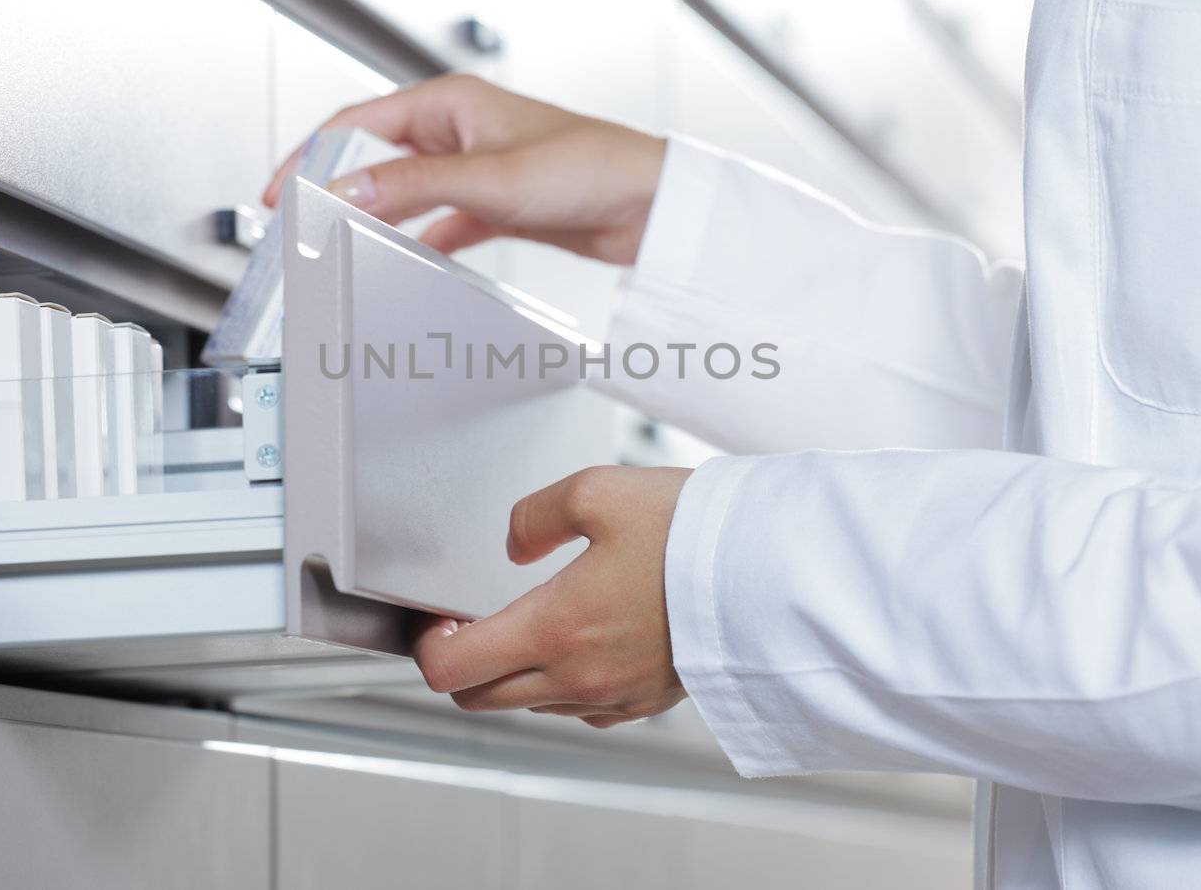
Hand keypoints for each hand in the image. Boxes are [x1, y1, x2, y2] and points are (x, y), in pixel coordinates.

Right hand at [264, 74, 665, 265]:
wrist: (653, 206)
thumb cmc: (591, 167)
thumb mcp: (489, 178)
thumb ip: (412, 186)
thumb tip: (344, 194)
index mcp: (450, 101)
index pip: (354, 124)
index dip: (309, 158)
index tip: (280, 195)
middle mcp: (460, 129)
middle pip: (374, 157)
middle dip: (335, 190)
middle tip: (302, 228)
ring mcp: (478, 167)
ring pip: (406, 192)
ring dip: (375, 218)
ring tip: (341, 247)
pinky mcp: (498, 203)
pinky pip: (442, 222)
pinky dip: (420, 241)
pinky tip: (406, 263)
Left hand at [412, 465, 692, 728]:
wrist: (773, 574)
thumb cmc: (694, 533)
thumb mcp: (597, 491)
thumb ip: (535, 518)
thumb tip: (514, 545)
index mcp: (555, 629)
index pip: (452, 670)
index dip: (428, 645)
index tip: (437, 619)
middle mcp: (578, 677)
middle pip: (482, 697)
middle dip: (462, 662)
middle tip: (469, 621)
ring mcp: (614, 697)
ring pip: (531, 703)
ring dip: (514, 672)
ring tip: (530, 624)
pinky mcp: (647, 701)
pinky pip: (582, 707)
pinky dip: (564, 683)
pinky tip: (582, 643)